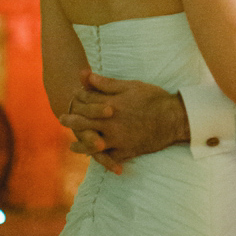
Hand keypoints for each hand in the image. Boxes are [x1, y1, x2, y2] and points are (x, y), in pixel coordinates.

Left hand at [60, 71, 189, 175]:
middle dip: (71, 121)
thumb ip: (107, 83)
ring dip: (80, 145)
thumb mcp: (130, 86)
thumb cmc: (153, 98)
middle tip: (62, 120)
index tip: (73, 96)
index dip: (78, 98)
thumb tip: (86, 76)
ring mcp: (117, 139)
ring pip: (92, 144)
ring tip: (72, 146)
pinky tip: (94, 158)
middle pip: (84, 123)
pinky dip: (100, 159)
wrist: (173, 119)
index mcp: (110, 105)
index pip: (87, 102)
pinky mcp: (126, 151)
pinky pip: (109, 158)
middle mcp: (110, 124)